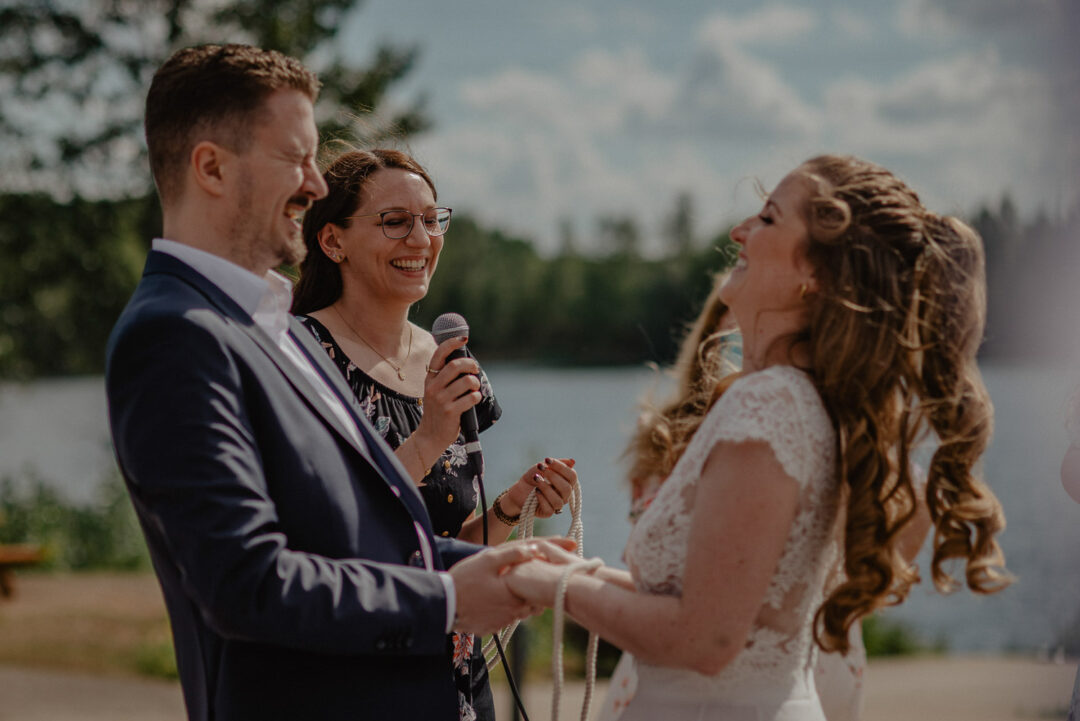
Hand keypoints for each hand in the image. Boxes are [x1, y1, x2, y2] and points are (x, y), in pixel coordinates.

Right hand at [412, 336, 481, 456]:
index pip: (439, 355)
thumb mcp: (436, 391)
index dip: (451, 343)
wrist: (430, 436)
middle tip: (475, 370)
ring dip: (475, 383)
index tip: (463, 338)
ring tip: (474, 389)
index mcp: (429, 379)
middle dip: (471, 365)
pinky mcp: (450, 411)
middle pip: (456, 365)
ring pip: (467, 381)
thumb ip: (446, 377)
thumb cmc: (438, 410)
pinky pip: (471, 397)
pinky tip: (473, 400)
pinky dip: (476, 397)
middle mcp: (433, 387)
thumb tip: (466, 361)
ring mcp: (441, 400)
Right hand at [449, 538, 575, 633]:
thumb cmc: (463, 580)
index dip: (553, 565)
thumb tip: (535, 549)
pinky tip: (499, 598)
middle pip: (534, 597)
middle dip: (540, 585)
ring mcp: (502, 621)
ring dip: (523, 598)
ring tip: (520, 585)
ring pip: (521, 608)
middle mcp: (513, 611)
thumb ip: (511, 554)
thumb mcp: (486, 561)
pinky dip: (507, 607)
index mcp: (515, 593)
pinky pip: (506, 616)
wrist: (442, 606)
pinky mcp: (490, 627)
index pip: (540, 580)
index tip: (570, 550)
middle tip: (545, 571)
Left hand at [503, 457, 577, 517]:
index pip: (572, 476)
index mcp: (567, 483)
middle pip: (567, 488)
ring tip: (536, 479)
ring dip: (546, 488)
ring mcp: (557, 505)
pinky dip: (541, 498)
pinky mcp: (547, 513)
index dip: (561, 467)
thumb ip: (557, 464)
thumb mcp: (543, 467)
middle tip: (541, 469)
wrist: (519, 489)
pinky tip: (535, 491)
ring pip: (558, 500)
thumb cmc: (534, 477)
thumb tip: (573, 461)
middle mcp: (564, 495)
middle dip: (553, 476)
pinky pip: (549, 509)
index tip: (547, 460)